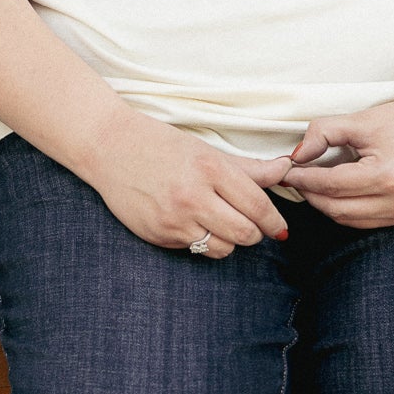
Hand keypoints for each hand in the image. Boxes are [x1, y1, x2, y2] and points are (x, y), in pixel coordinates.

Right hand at [82, 119, 293, 257]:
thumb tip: (286, 170)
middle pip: (245, 233)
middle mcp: (193, 195)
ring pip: (223, 248)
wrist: (108, 147)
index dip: (274, 222)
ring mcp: (174, 218)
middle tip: (252, 227)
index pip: (258, 206)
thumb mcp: (205, 150)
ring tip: (219, 223)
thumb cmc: (160, 144)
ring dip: (229, 240)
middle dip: (255, 234)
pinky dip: (201, 241)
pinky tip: (191, 222)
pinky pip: (195, 250)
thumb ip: (248, 167)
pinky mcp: (158, 234)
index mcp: (210, 168)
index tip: (280, 228)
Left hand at [278, 93, 393, 227]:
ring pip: (347, 219)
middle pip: (335, 208)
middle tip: (292, 176)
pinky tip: (332, 190)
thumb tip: (296, 155)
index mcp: (387, 176)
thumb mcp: (362, 120)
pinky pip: (363, 221)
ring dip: (324, 204)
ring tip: (309, 181)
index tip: (283, 169)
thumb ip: (323, 133)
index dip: (302, 177)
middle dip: (309, 193)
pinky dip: (343, 208)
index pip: (330, 185)